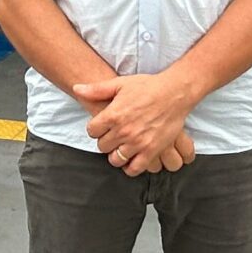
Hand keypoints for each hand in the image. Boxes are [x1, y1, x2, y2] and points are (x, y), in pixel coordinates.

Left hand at [74, 71, 194, 176]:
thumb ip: (96, 89)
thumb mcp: (120, 84)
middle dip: (105, 141)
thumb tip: (76, 88)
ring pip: (115, 159)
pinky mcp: (151, 151)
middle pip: (102, 146)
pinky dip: (130, 167)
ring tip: (121, 147)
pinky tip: (131, 159)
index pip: (92, 131)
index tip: (102, 126)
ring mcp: (138, 142)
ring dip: (116, 155)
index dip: (95, 129)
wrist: (174, 93)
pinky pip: (134, 168)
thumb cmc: (147, 86)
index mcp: (113, 115)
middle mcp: (123, 131)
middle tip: (113, 136)